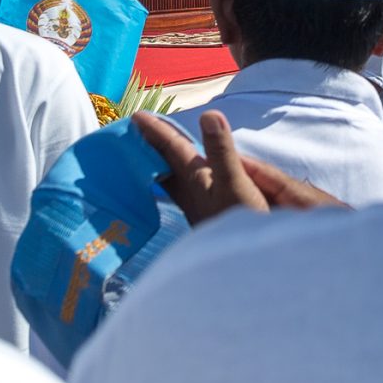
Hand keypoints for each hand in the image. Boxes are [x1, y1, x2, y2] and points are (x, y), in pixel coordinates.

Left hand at [135, 110, 345, 224]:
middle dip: (155, 149)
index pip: (172, 150)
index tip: (136, 117)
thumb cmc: (240, 224)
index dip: (157, 132)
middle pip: (168, 166)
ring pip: (175, 180)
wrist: (246, 267)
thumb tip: (209, 115)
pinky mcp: (206, 218)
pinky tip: (181, 187)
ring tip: (154, 156)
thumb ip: (221, 151)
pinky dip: (178, 180)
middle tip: (139, 134)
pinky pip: (185, 191)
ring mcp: (198, 207)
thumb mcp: (235, 183)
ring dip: (166, 165)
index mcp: (196, 180)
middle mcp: (193, 192)